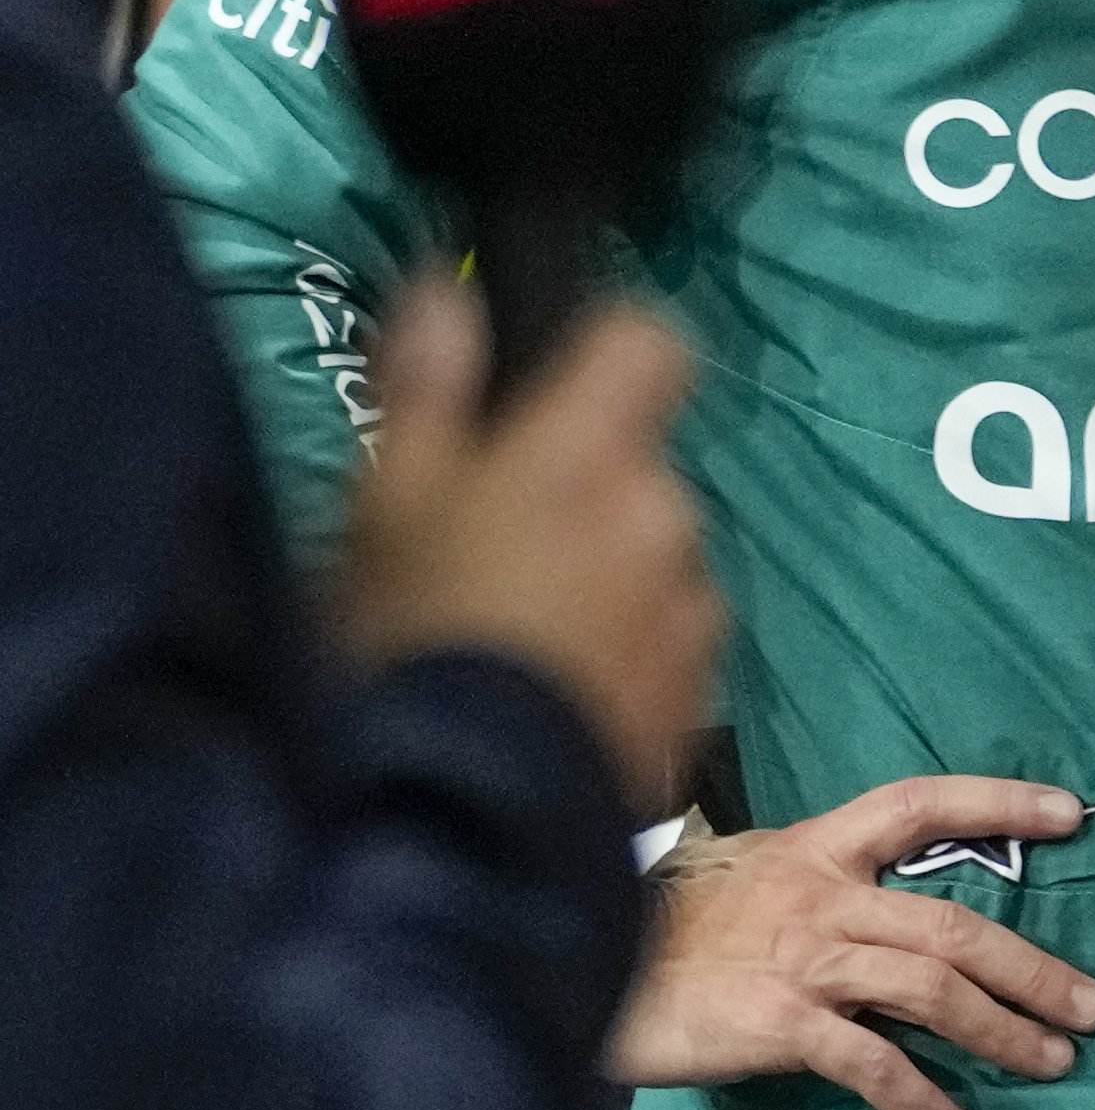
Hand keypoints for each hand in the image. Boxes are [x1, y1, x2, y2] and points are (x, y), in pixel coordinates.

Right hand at [337, 277, 718, 812]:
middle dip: (580, 495)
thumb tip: (447, 290)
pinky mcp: (698, 698)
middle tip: (487, 553)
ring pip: (652, 561)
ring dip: (605, 580)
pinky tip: (548, 699)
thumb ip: (428, 389)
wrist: (461, 819)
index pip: (650, 343)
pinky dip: (620, 655)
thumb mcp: (381, 508)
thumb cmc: (406, 643)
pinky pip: (663, 645)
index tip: (552, 388)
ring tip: (512, 644)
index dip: (609, 350)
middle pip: (638, 468)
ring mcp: (692, 610)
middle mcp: (666, 515)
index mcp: (592, 453)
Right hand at [608, 776, 1094, 1109]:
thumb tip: (894, 904)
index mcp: (821, 845)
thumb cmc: (673, 923)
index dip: (999, 802)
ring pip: (932, 989)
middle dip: (1034, 968)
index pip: (923, 803)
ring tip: (1053, 1062)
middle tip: (1093, 1006)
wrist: (584, 960)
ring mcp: (806, 959)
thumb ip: (827, 880)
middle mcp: (825, 894)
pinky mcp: (781, 1023)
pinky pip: (871, 1064)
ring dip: (1003, 1030)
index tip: (1071, 813)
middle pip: (954, 924)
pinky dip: (923, 1101)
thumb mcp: (755, 873)